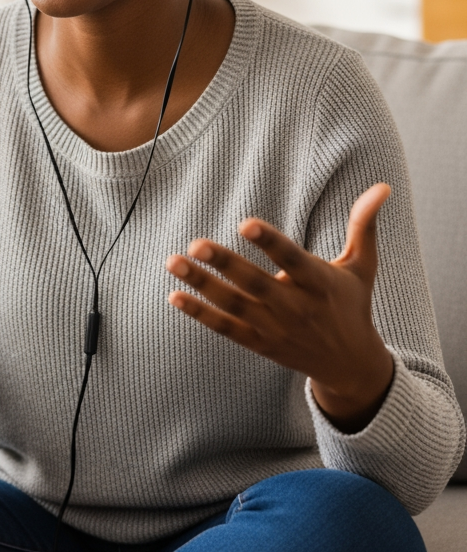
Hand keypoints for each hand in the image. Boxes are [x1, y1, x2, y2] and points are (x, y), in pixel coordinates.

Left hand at [165, 183, 394, 432]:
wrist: (352, 366)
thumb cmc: (351, 305)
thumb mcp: (362, 267)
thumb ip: (363, 226)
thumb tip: (382, 187)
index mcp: (319, 283)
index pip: (292, 259)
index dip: (270, 242)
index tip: (245, 224)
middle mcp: (295, 307)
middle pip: (255, 284)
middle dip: (225, 264)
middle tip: (195, 244)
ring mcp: (274, 328)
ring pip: (233, 305)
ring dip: (201, 285)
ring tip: (173, 261)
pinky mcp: (259, 344)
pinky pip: (225, 328)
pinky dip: (199, 314)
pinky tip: (174, 296)